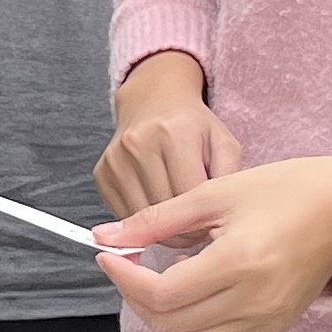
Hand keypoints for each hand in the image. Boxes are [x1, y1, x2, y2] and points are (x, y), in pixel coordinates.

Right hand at [98, 51, 244, 216]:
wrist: (154, 102)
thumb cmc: (192, 126)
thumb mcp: (223, 143)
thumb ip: (229, 176)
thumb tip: (222, 216)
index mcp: (174, 134)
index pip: (189, 194)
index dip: (204, 218)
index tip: (211, 224)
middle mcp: (139, 144)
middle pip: (163, 208)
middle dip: (183, 227)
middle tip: (195, 227)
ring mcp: (116, 159)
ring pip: (141, 217)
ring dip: (161, 229)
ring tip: (177, 219)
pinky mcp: (102, 174)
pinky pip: (122, 213)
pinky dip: (141, 220)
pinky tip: (156, 209)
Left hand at [98, 155, 331, 331]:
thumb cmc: (286, 190)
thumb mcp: (215, 193)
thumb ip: (156, 220)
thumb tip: (105, 237)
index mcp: (238, 263)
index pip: (161, 293)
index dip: (125, 278)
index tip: (110, 256)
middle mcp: (254, 301)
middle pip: (170, 324)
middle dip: (138, 296)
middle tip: (131, 265)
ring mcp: (267, 321)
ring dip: (166, 316)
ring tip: (167, 277)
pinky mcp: (276, 328)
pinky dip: (196, 330)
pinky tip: (197, 295)